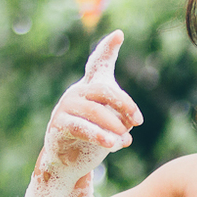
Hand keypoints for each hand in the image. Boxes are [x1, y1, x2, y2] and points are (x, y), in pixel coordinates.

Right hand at [47, 30, 142, 154]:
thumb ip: (123, 119)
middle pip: (103, 90)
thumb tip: (127, 124)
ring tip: (125, 139)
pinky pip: (82, 128)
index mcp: (91, 88)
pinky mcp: (59, 125)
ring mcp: (66, 107)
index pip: (98, 64)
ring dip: (113, 126)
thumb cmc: (94, 137)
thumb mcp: (114, 126)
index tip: (119, 35)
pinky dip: (99, 136)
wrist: (67, 161)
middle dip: (124, 104)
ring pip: (95, 111)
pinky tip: (111, 143)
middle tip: (138, 121)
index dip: (108, 48)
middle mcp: (77, 92)